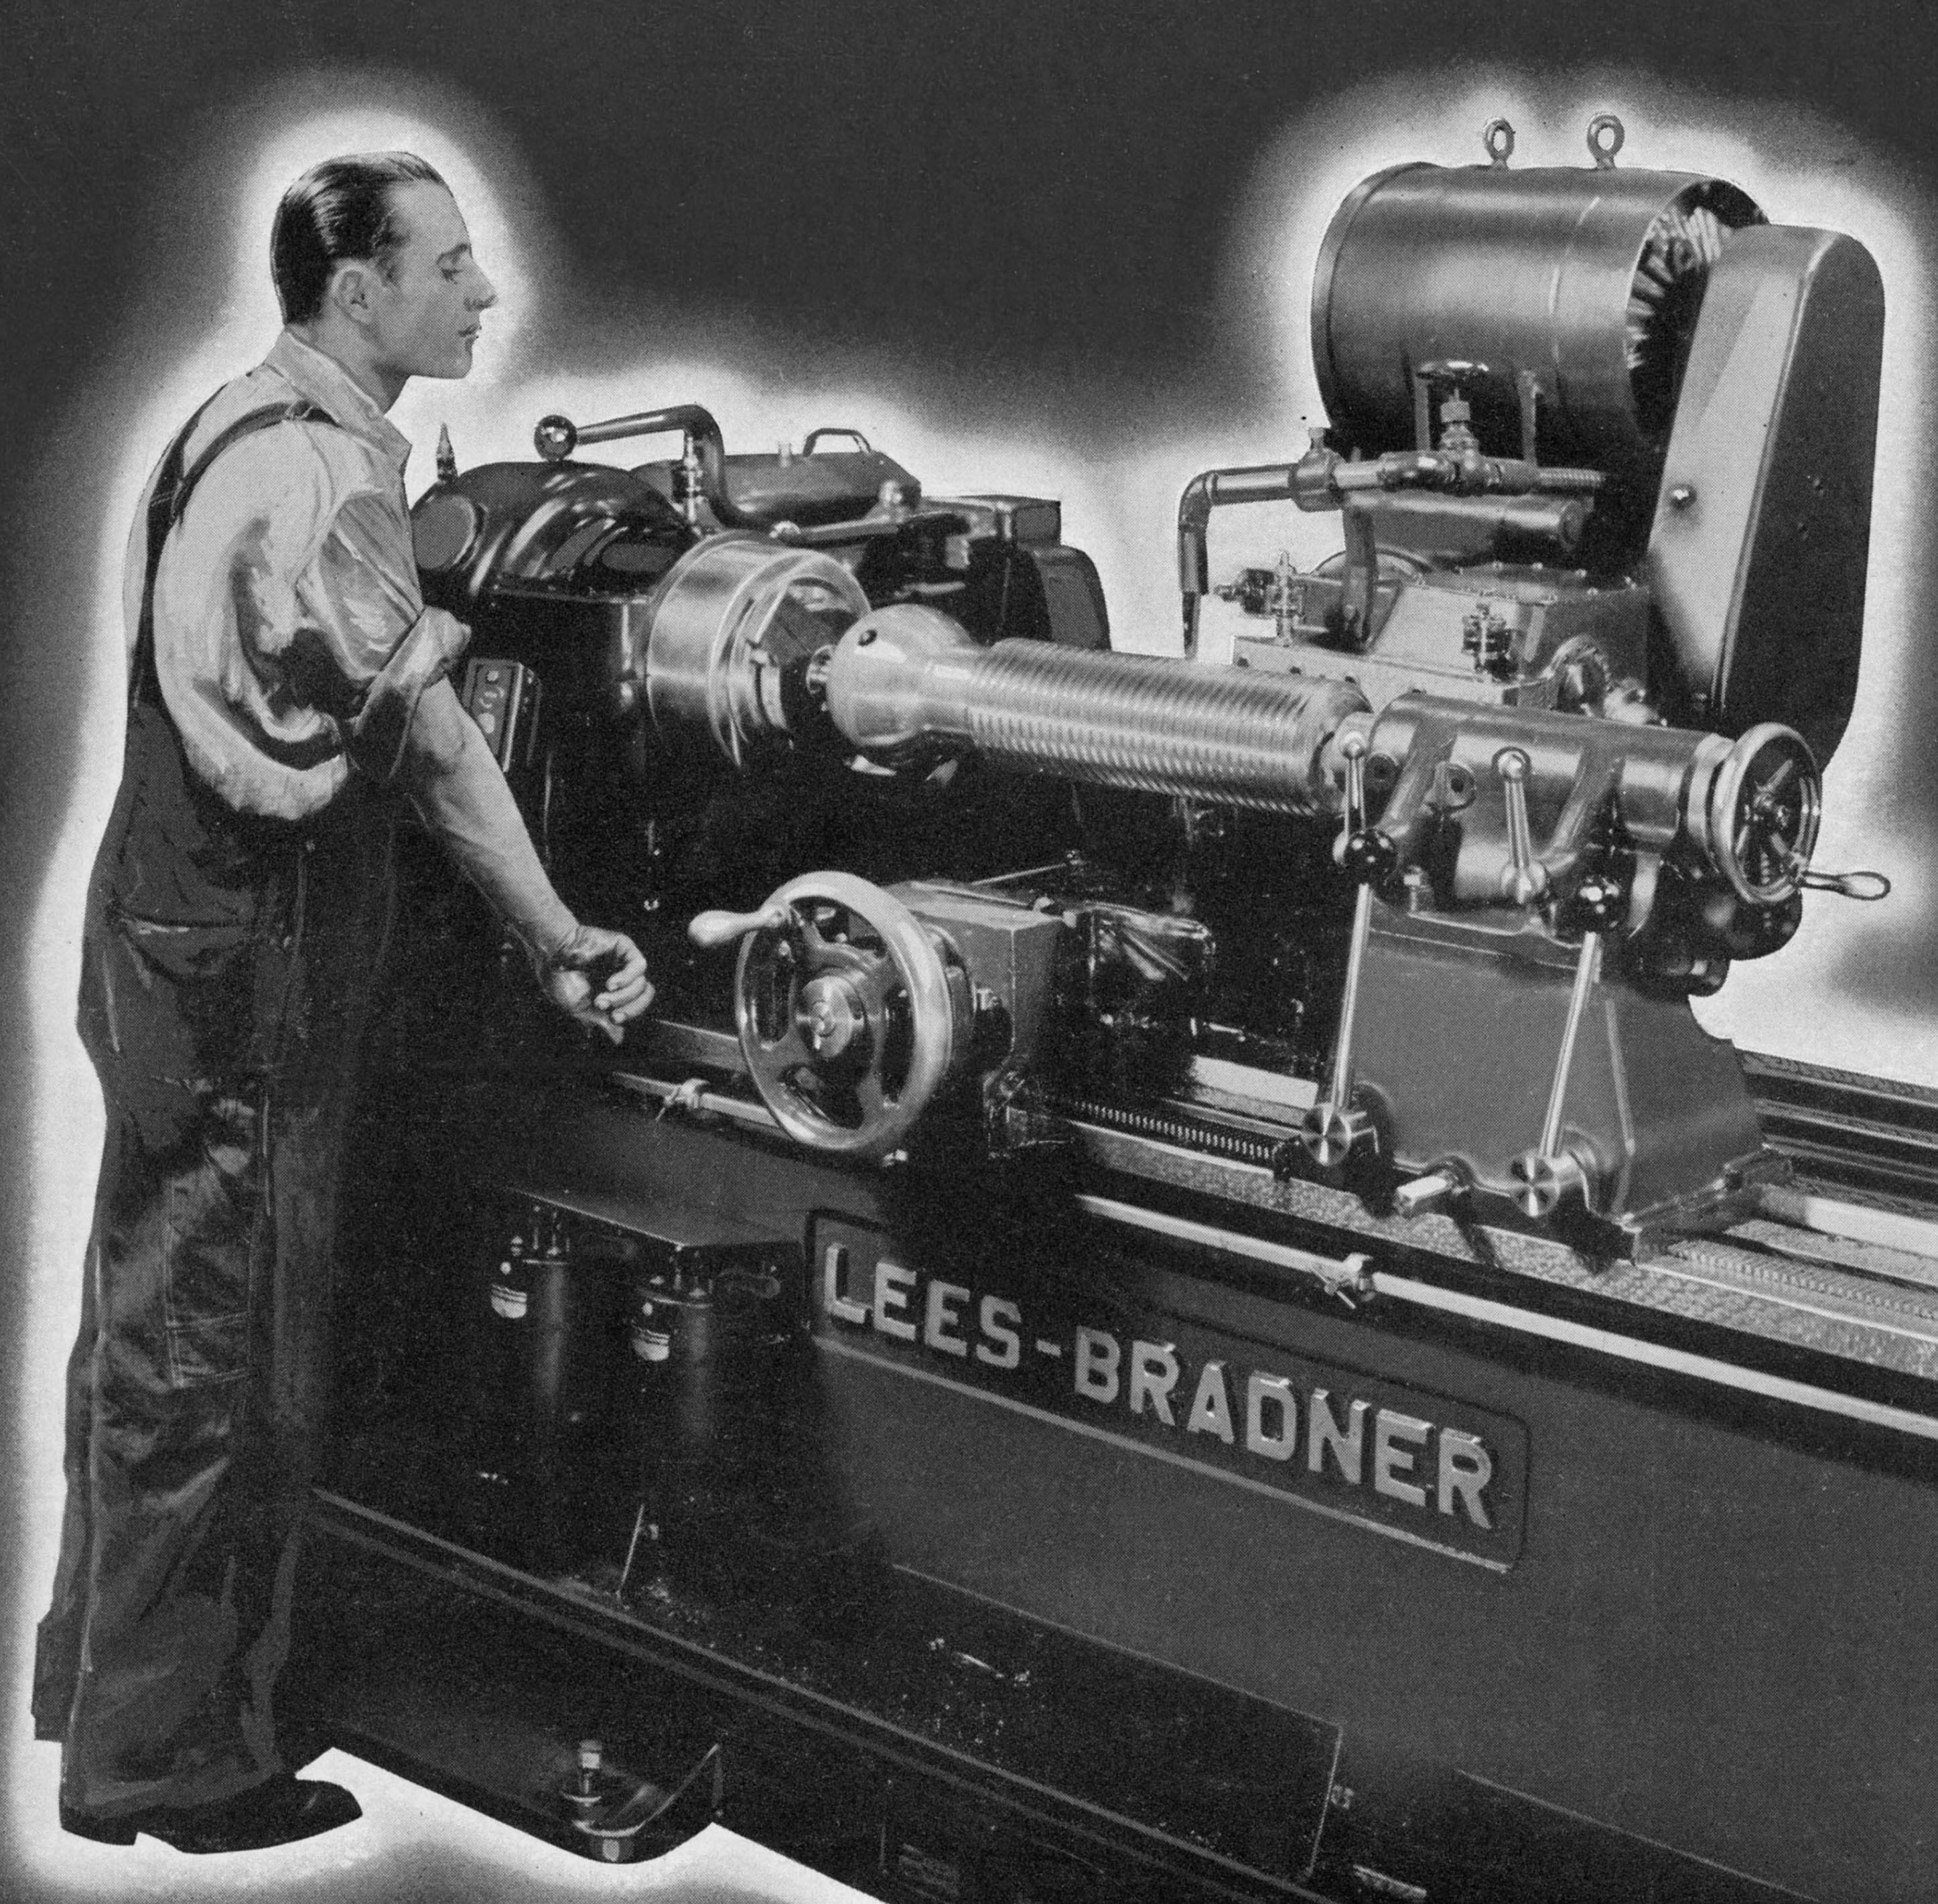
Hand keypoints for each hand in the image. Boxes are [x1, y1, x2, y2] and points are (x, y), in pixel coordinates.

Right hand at [541, 924, 653, 1044]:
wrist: (551, 954)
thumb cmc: (560, 978)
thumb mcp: (579, 1008)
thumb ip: (601, 1023)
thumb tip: (619, 1039)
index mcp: (612, 992)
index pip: (636, 1006)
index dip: (630, 1016)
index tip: (613, 1020)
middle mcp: (621, 978)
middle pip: (644, 997)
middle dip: (630, 1011)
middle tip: (612, 1014)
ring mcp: (623, 962)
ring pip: (642, 985)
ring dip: (622, 997)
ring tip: (601, 998)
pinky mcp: (624, 947)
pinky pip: (640, 966)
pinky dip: (627, 979)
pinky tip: (611, 983)